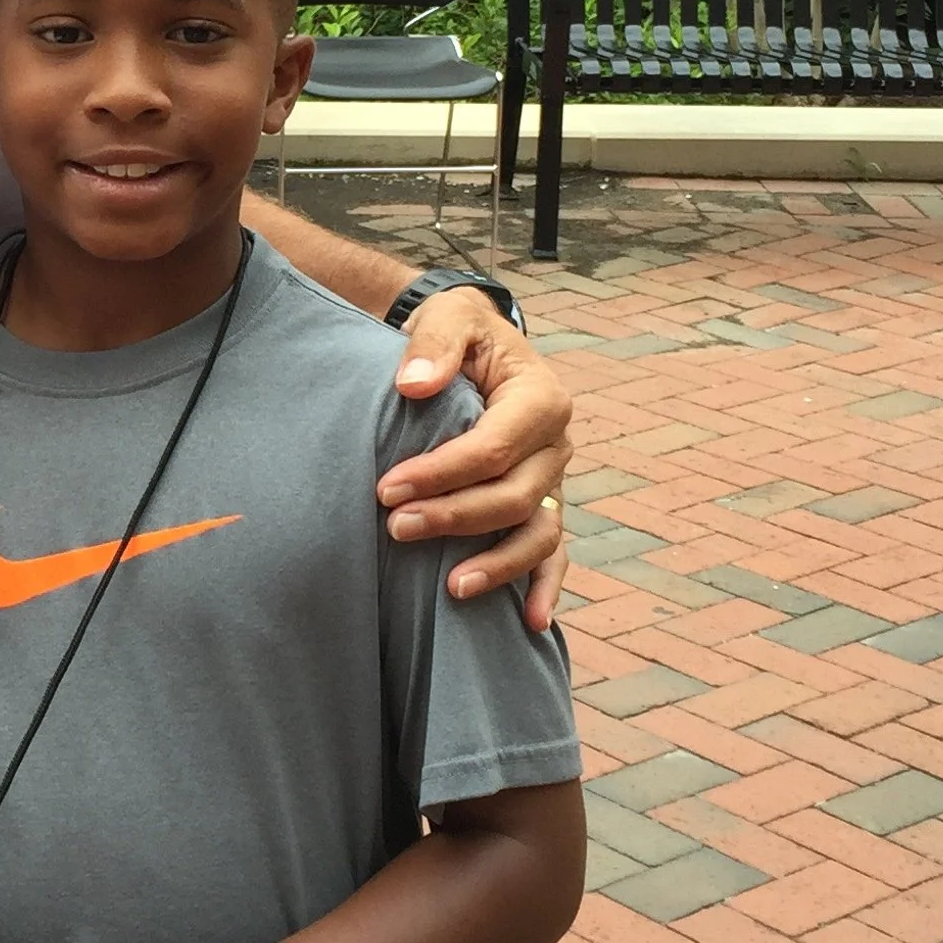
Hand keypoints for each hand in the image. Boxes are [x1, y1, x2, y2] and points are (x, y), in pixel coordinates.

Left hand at [380, 293, 571, 630]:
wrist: (473, 345)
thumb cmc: (457, 332)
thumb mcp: (448, 318)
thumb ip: (433, 345)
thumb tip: (414, 385)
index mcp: (541, 398)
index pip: (493, 447)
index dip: (441, 473)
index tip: (386, 489)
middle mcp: (556, 445)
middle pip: (512, 496)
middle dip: (453, 517)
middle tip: (393, 527)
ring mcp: (553, 481)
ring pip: (537, 533)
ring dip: (497, 564)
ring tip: (451, 588)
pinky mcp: (543, 505)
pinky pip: (553, 553)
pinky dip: (545, 587)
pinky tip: (530, 624)